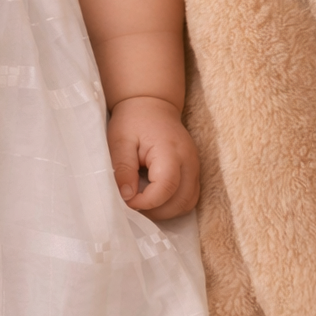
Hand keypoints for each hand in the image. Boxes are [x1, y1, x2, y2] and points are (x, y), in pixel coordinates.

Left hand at [108, 95, 199, 219]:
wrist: (151, 104)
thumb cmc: (133, 120)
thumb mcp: (120, 140)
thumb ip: (123, 168)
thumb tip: (127, 196)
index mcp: (170, 150)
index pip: (166, 188)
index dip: (146, 202)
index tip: (127, 200)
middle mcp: (189, 160)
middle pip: (182, 201)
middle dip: (157, 211)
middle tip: (133, 205)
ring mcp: (195, 166)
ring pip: (189, 203)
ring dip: (166, 211)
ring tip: (143, 202)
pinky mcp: (194, 170)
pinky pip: (189, 196)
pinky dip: (173, 204)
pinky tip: (154, 197)